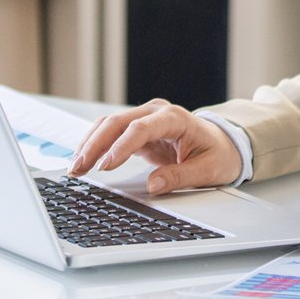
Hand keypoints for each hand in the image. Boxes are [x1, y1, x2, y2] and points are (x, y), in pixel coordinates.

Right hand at [68, 99, 242, 195]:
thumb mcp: (207, 170)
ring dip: (89, 143)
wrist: (224, 143)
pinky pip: (111, 132)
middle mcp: (157, 113)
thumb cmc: (218, 154)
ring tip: (75, 167)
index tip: (105, 166)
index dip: (121, 147)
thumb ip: (179, 177)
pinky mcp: (138, 128)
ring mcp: (145, 118)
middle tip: (79, 168)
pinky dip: (95, 143)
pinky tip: (83, 159)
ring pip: (109, 124)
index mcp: (175, 119)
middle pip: (118, 122)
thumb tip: (153, 186)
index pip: (141, 129)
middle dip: (95, 145)